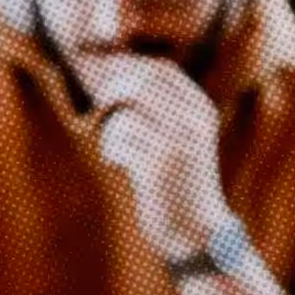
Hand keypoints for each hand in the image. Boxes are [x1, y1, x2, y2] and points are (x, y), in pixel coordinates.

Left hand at [78, 54, 233, 261]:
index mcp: (200, 109)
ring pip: (125, 114)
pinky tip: (121, 163)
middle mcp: (192, 120)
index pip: (161, 69)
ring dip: (110, 128)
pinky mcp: (156, 165)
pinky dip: (112, 149)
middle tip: (93, 96)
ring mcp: (175, 141)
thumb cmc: (177, 183)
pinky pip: (118, 140)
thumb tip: (110, 78)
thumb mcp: (179, 140)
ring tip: (118, 146)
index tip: (101, 67)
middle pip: (140, 82)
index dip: (127, 64)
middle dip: (110, 84)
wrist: (195, 230)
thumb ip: (157, 110)